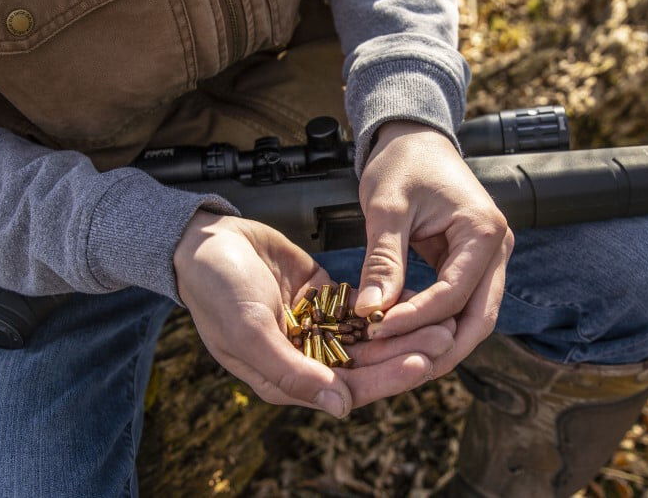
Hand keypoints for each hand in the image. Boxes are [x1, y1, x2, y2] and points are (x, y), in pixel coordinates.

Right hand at [173, 211, 454, 416]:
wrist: (204, 239)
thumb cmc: (215, 288)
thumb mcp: (248, 332)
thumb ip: (291, 372)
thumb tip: (340, 407)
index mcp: (284, 378)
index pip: (346, 389)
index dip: (386, 378)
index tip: (421, 361)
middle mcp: (304, 359)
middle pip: (366, 364)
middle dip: (404, 351)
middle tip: (443, 334)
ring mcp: (315, 329)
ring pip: (369, 337)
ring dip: (403, 329)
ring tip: (441, 316)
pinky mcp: (323, 299)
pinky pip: (361, 308)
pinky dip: (387, 304)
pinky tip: (419, 295)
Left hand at [355, 121, 514, 377]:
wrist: (414, 139)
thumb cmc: (403, 163)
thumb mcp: (387, 208)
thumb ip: (383, 260)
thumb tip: (371, 311)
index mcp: (484, 233)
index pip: (454, 294)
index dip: (415, 318)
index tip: (374, 330)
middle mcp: (498, 250)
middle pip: (478, 320)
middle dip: (438, 349)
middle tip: (393, 369)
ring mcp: (489, 261)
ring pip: (472, 320)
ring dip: (436, 343)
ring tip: (393, 359)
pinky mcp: (471, 267)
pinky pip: (457, 307)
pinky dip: (432, 325)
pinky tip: (398, 338)